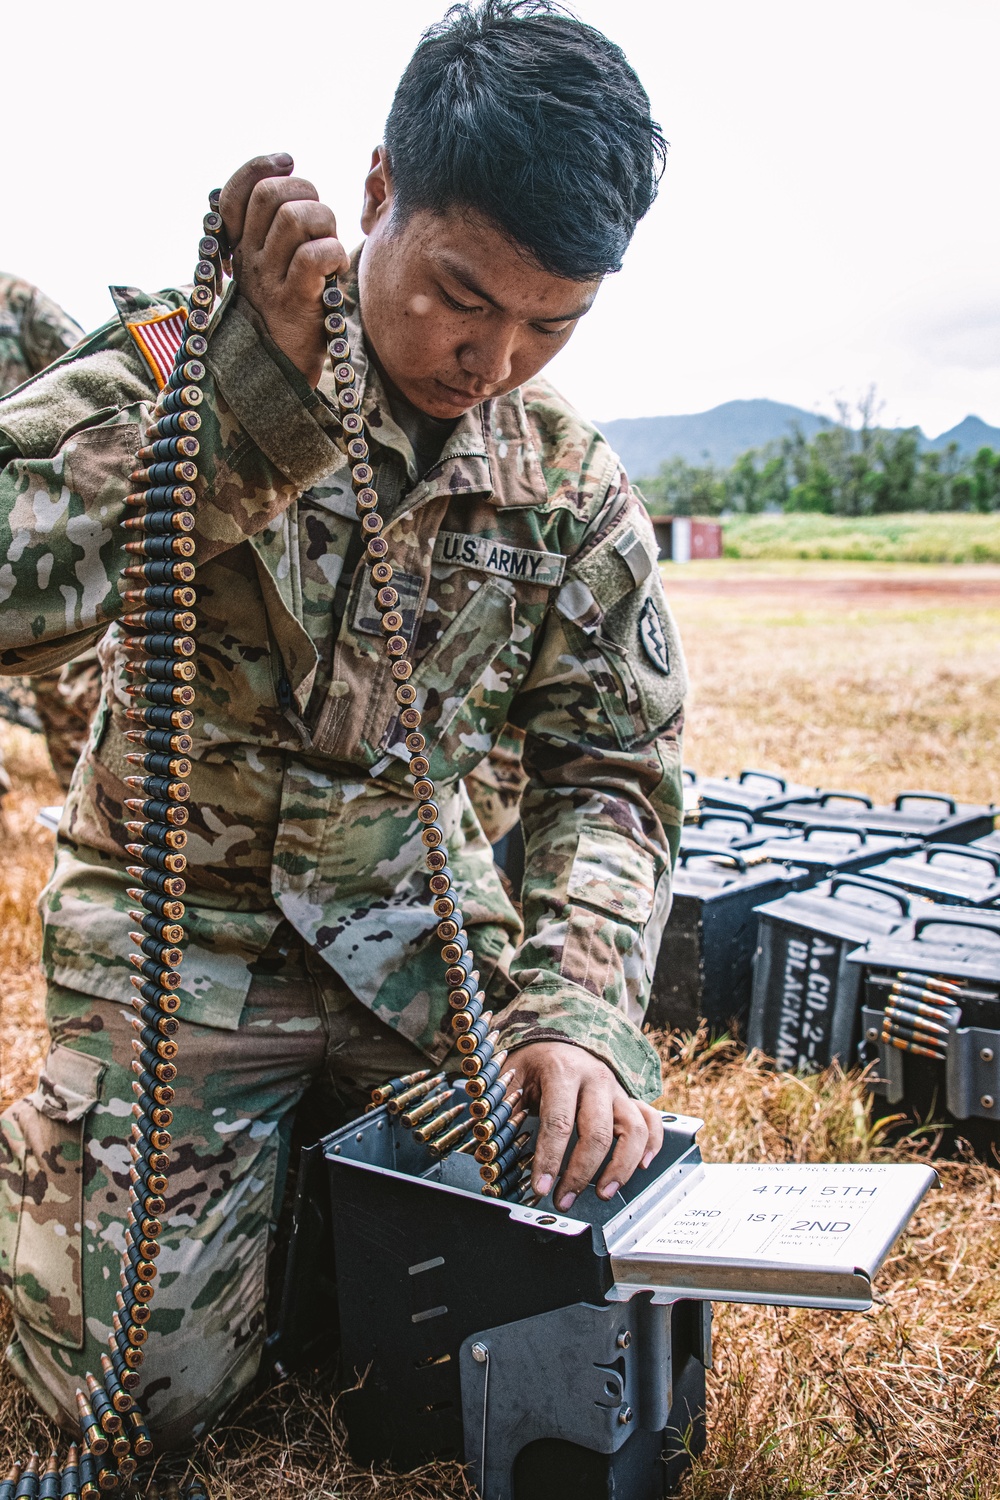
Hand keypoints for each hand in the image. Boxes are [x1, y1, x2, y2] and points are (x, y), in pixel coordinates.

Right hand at [219, 153, 349, 386]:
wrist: (276, 377)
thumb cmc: (286, 319)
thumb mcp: (273, 272)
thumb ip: (277, 234)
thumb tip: (295, 183)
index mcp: (240, 248)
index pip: (236, 190)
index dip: (261, 166)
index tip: (288, 162)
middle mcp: (249, 259)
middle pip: (271, 195)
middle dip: (307, 194)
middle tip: (321, 222)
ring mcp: (269, 280)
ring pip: (295, 219)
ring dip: (325, 224)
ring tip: (331, 249)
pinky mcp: (293, 302)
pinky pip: (313, 256)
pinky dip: (333, 253)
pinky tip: (336, 271)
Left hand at [507, 1041, 663, 1211]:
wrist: (558, 1034)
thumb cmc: (531, 1062)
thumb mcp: (509, 1076)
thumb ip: (501, 1109)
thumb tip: (487, 1147)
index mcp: (562, 1071)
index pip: (559, 1122)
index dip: (549, 1159)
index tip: (540, 1187)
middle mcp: (595, 1078)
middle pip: (598, 1132)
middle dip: (580, 1173)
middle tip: (564, 1199)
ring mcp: (616, 1089)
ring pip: (634, 1129)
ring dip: (621, 1167)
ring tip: (603, 1193)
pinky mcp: (628, 1098)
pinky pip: (651, 1121)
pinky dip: (652, 1145)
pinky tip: (642, 1167)